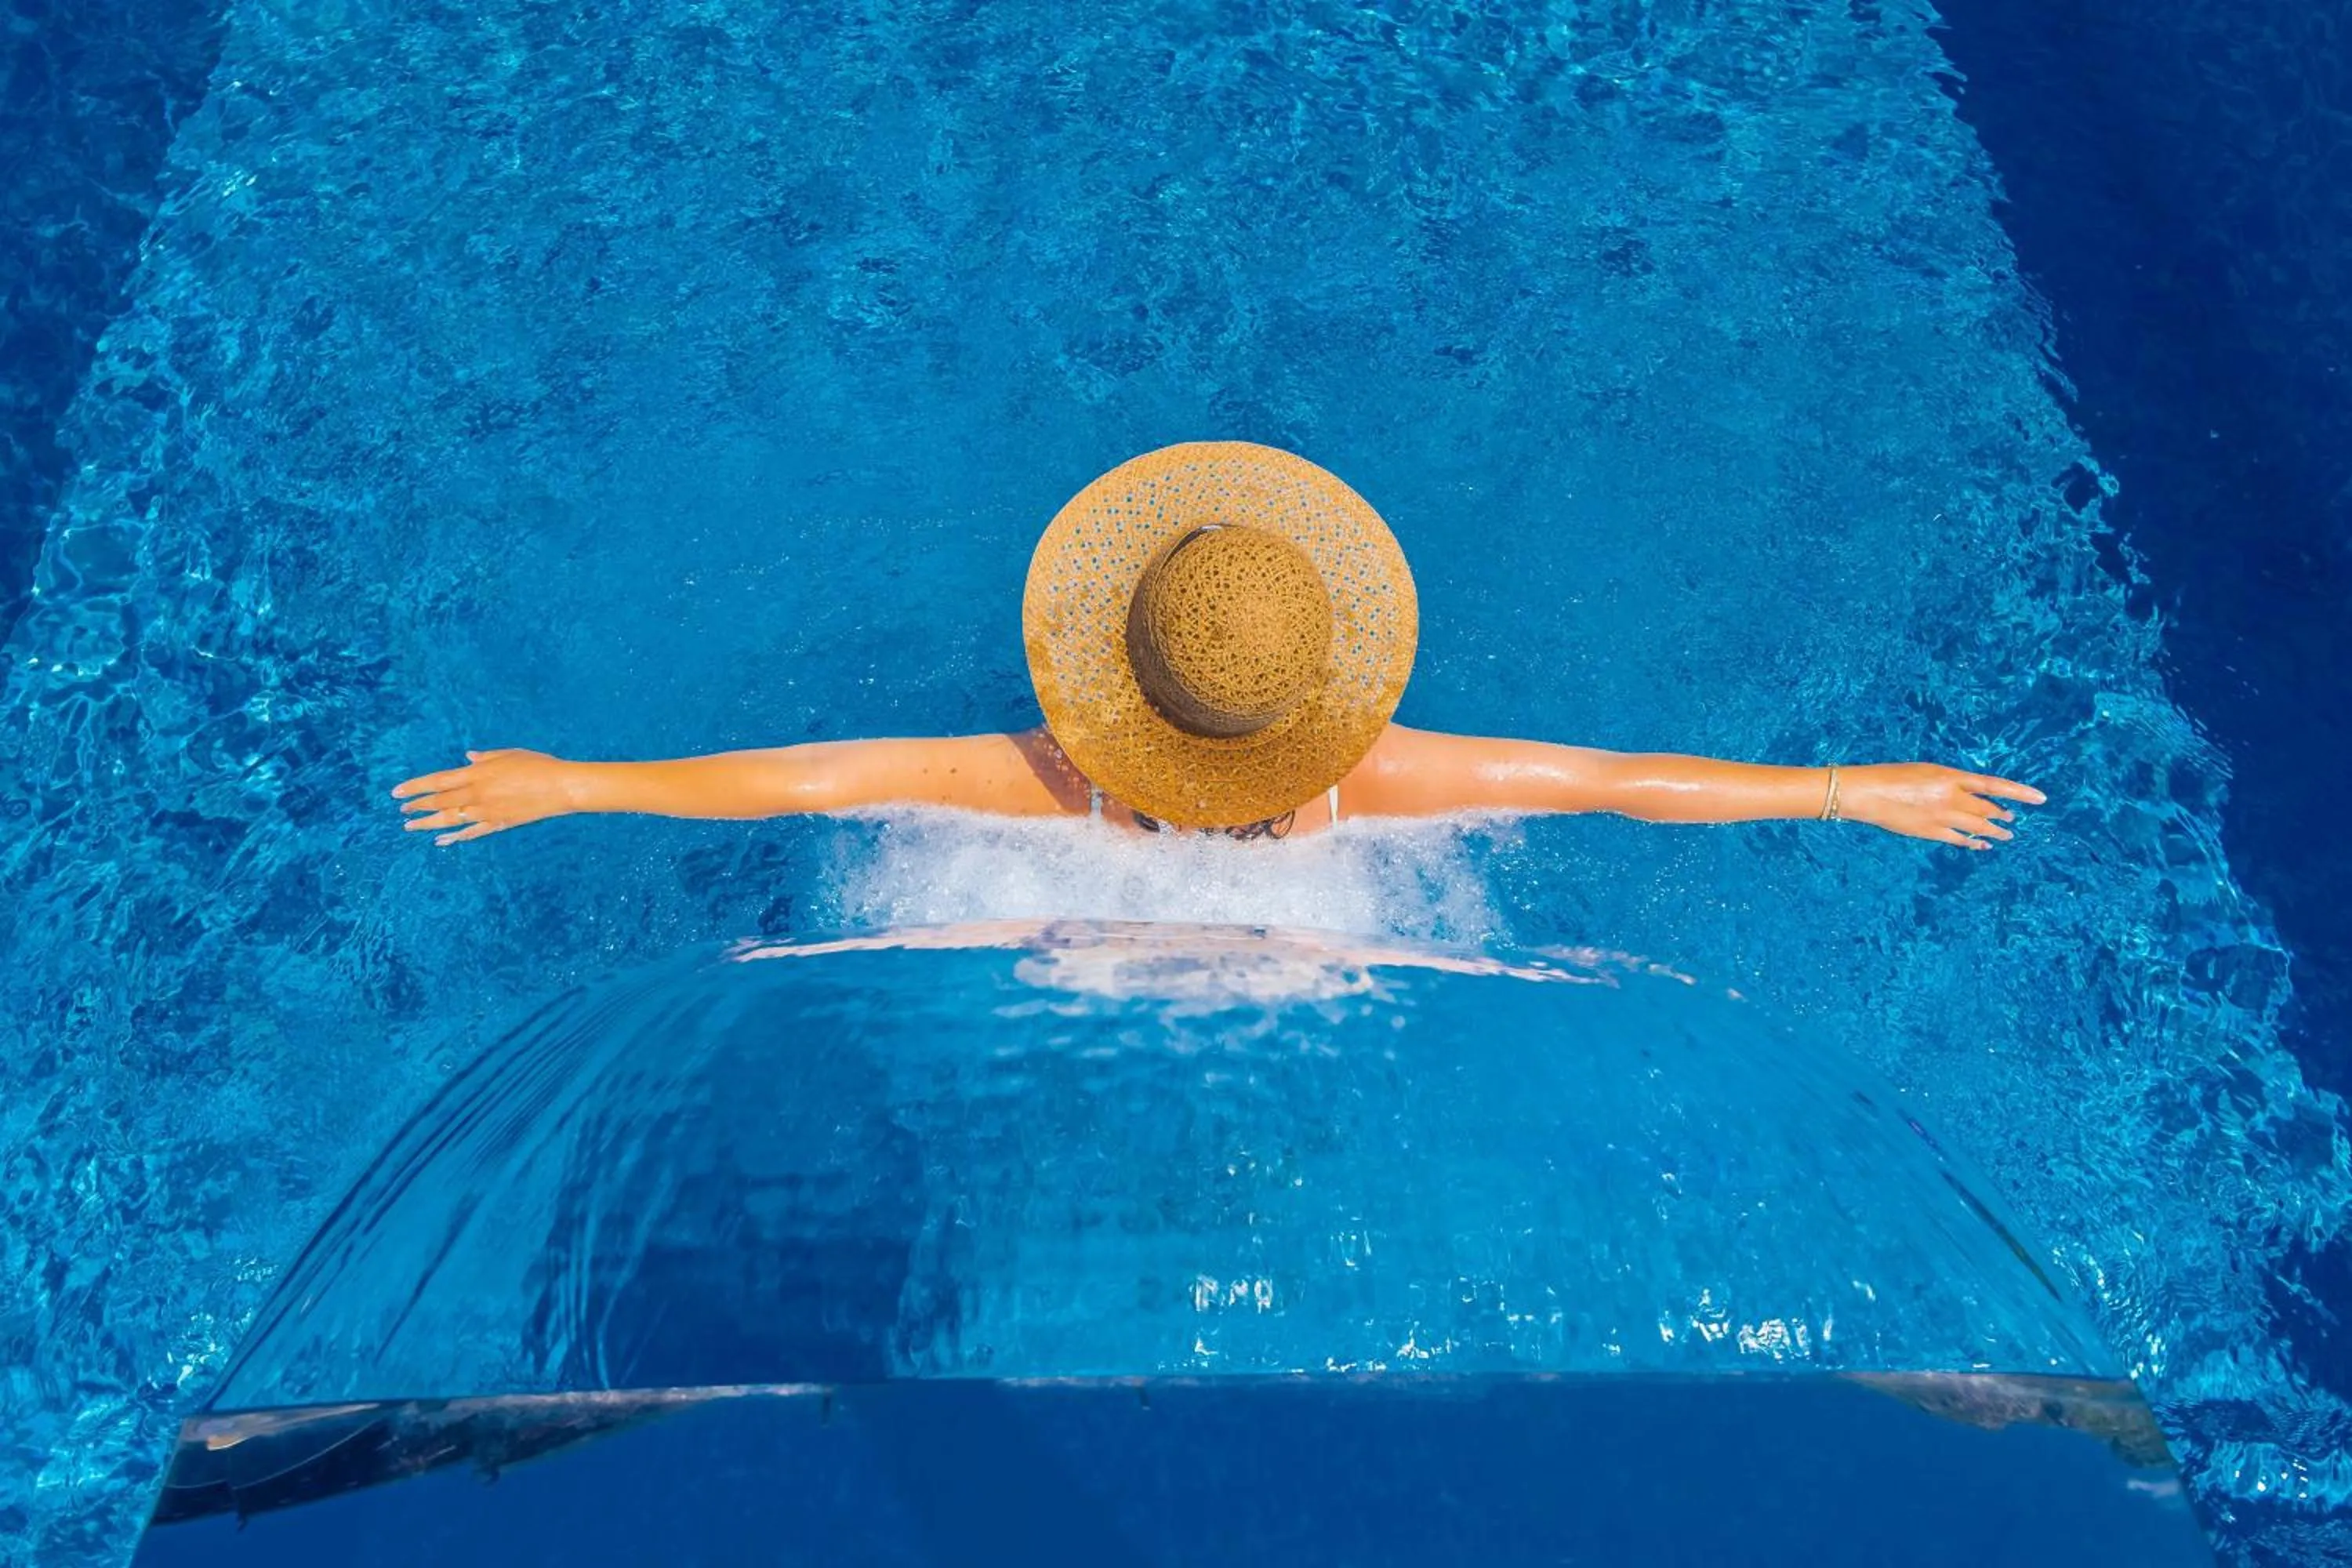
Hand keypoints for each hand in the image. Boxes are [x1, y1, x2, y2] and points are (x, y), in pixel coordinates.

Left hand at [393, 749, 581, 844]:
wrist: (560, 787)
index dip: (415, 787)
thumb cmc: (537, 765)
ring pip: (449, 820)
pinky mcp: (498, 824)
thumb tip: (468, 758)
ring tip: (410, 826)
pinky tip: (441, 841)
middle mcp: (476, 794)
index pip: (436, 781)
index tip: (397, 793)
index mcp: (476, 774)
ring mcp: (486, 812)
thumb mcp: (509, 754)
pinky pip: (471, 833)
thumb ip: (485, 758)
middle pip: (438, 802)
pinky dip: (454, 837)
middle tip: (402, 810)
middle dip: (417, 806)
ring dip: (427, 824)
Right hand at [1837, 763, 2043, 849]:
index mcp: (1951, 777)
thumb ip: (1950, 781)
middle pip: (1988, 809)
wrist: (1867, 793)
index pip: (1995, 786)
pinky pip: (1960, 840)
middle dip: (2002, 815)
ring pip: (1978, 827)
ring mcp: (1942, 817)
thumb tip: (1966, 792)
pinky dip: (1974, 843)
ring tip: (2007, 836)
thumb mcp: (1926, 770)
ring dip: (1994, 831)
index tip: (2040, 799)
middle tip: (2013, 820)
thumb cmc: (1892, 776)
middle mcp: (1952, 798)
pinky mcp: (1931, 832)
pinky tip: (1982, 846)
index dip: (2020, 793)